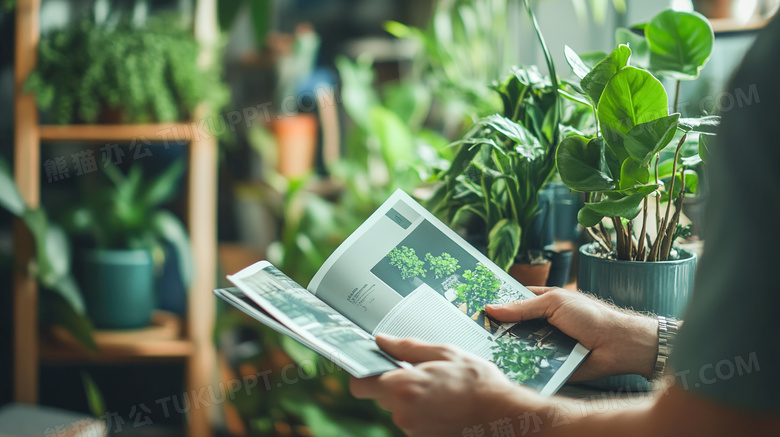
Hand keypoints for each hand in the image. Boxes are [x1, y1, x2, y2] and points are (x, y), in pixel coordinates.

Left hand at [350, 335, 548, 436]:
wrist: (504, 415)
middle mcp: (402, 413)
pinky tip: (446, 404)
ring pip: (401, 409)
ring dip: (414, 399)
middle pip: (383, 396)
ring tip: (442, 390)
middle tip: (424, 374)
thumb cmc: (478, 383)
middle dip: (397, 384)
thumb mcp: (443, 353)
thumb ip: (407, 347)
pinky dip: (426, 412)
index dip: (364, 373)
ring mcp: (413, 430)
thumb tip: (382, 340)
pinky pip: (416, 421)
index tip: (374, 365)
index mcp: (401, 387)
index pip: (360, 384)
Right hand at [486, 287, 657, 380]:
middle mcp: (542, 323)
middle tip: (471, 329)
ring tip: (479, 347)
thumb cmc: (590, 316)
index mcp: (543, 302)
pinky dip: (519, 363)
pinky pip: (530, 363)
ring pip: (519, 345)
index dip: (497, 303)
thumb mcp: (554, 303)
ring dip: (505, 347)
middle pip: (513, 325)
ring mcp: (545, 343)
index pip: (514, 301)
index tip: (473, 306)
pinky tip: (500, 363)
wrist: (617, 345)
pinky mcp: (549, 363)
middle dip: (496, 327)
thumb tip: (490, 308)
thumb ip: (522, 307)